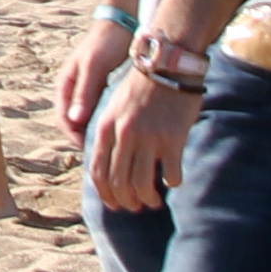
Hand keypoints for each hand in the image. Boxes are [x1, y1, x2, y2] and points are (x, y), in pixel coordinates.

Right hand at [52, 28, 114, 142]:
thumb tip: (74, 121)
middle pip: (75, 124)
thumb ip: (84, 92)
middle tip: (107, 153)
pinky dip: (108, 123)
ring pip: (89, 120)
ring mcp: (87, 92)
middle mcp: (73, 92)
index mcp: (65, 86)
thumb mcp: (95, 67)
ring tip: (115, 146)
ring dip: (99, 133)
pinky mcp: (102, 91)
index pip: (64, 121)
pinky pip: (101, 113)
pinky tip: (123, 130)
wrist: (121, 25)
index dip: (76, 138)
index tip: (94, 150)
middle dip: (88, 140)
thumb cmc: (106, 43)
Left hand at [89, 63, 193, 215]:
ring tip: (153, 201)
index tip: (114, 204)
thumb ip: (108, 133)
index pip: (97, 171)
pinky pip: (170, 173)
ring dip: (148, 198)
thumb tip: (105, 163)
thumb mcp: (113, 106)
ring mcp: (148, 138)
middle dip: (126, 201)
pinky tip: (173, 182)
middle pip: (119, 182)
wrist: (167, 64)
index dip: (105, 194)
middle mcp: (124, 135)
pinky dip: (171, 183)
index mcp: (104, 127)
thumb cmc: (141, 87)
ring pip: (142, 184)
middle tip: (135, 207)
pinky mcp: (173, 138)